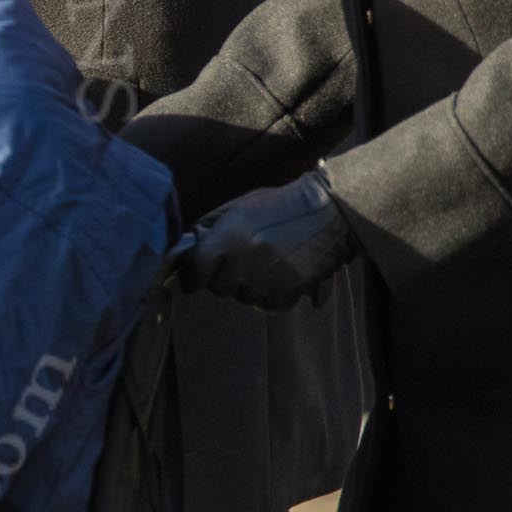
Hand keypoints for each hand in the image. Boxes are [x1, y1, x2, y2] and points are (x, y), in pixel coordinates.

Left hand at [178, 169, 359, 309]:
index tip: (193, 278)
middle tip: (241, 261)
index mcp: (228, 236)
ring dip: (249, 286)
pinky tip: (280, 274)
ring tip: (266, 263)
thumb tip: (183, 251)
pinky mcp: (288, 291)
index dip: (192, 276)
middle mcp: (245, 259)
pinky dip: (270, 294)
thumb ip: (208, 229)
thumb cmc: (278, 206)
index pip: (195, 270)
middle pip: (218, 288)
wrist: (328, 212)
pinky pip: (267, 305)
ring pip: (243, 298)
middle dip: (224, 278)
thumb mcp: (237, 208)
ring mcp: (268, 278)